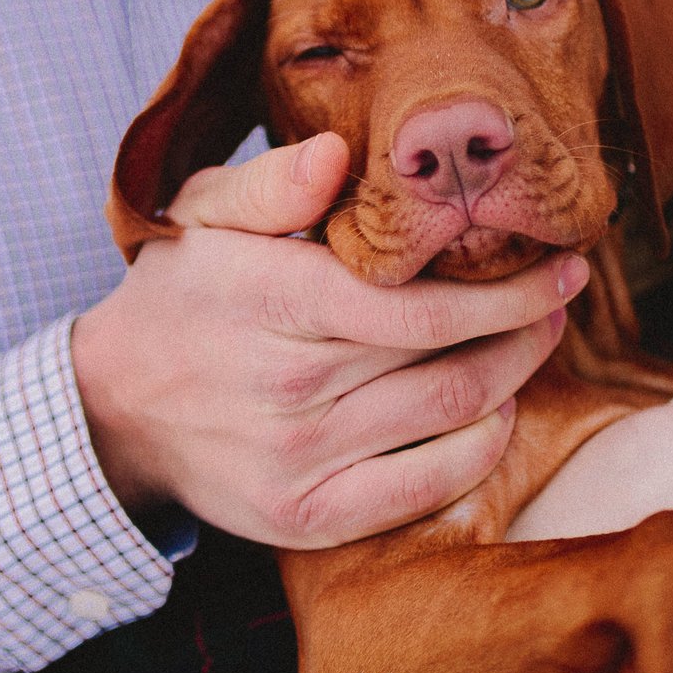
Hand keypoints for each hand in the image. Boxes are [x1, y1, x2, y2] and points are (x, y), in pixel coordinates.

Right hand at [73, 133, 584, 549]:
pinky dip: (478, 450)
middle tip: (559, 295)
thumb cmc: (182, 293)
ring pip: (447, 417)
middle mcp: (285, 386)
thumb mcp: (201, 214)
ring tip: (537, 341)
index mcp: (269, 300)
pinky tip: (495, 412)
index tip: (558, 263)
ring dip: (513, 378)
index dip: (503, 289)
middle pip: (447, 358)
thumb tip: (339, 154)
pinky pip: (422, 489)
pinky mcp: (304, 518)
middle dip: (524, 325)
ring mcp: (296, 461)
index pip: (415, 302)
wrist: (113, 407)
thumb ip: (271, 181)